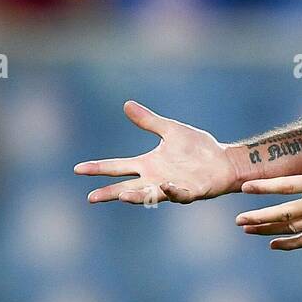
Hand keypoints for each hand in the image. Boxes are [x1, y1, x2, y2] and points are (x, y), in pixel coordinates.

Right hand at [74, 100, 240, 204]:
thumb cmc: (196, 148)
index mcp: (148, 164)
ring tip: (122, 196)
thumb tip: (126, 104)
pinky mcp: (191, 191)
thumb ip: (148, 121)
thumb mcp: (170, 130)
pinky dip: (172, 192)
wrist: (223, 160)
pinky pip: (180, 194)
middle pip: (127, 187)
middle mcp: (156, 179)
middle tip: (91, 197)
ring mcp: (172, 187)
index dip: (99, 168)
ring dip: (136, 196)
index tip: (78, 169)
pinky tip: (166, 186)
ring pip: (150, 195)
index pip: (118, 167)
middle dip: (110, 192)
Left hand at [236, 111, 301, 249]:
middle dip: (259, 218)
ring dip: (268, 231)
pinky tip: (274, 244)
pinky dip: (289, 244)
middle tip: (238, 220)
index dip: (264, 187)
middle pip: (284, 214)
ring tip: (248, 230)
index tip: (245, 187)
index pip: (286, 185)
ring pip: (292, 229)